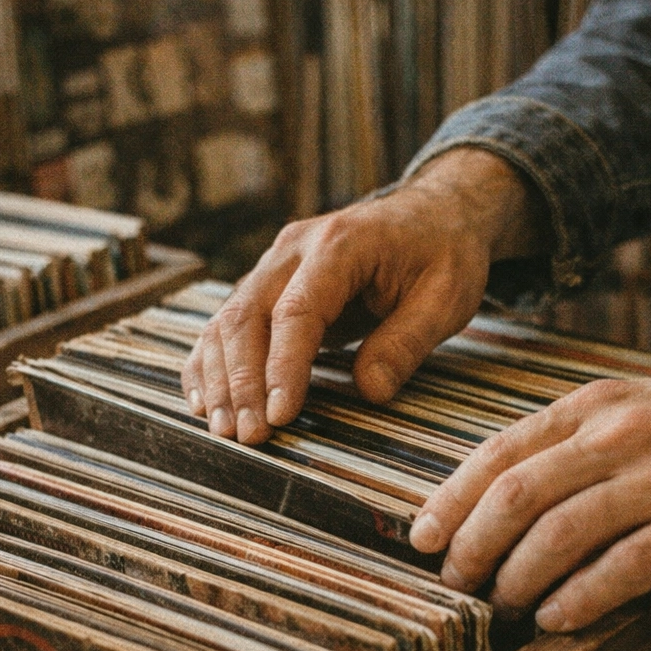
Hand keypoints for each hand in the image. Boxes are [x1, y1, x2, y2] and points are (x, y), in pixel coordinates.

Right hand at [180, 149, 548, 442]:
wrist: (432, 213)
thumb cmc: (443, 254)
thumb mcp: (446, 297)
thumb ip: (407, 342)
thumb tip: (369, 391)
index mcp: (340, 245)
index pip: (298, 311)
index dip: (283, 367)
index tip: (280, 415)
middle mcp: (293, 249)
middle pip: (248, 315)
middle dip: (242, 382)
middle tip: (248, 437)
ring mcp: (274, 264)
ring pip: (228, 321)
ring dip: (220, 379)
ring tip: (225, 431)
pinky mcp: (268, 284)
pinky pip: (227, 324)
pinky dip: (211, 363)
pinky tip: (204, 403)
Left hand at [408, 359, 650, 630]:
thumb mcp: (633, 408)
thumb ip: (569, 444)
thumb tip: (496, 500)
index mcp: (594, 407)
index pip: (500, 452)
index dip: (451, 499)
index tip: (423, 537)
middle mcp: (620, 437)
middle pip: (517, 495)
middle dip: (472, 546)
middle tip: (457, 583)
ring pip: (560, 533)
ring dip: (517, 579)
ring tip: (503, 606)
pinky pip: (623, 568)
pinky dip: (579, 598)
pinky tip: (556, 619)